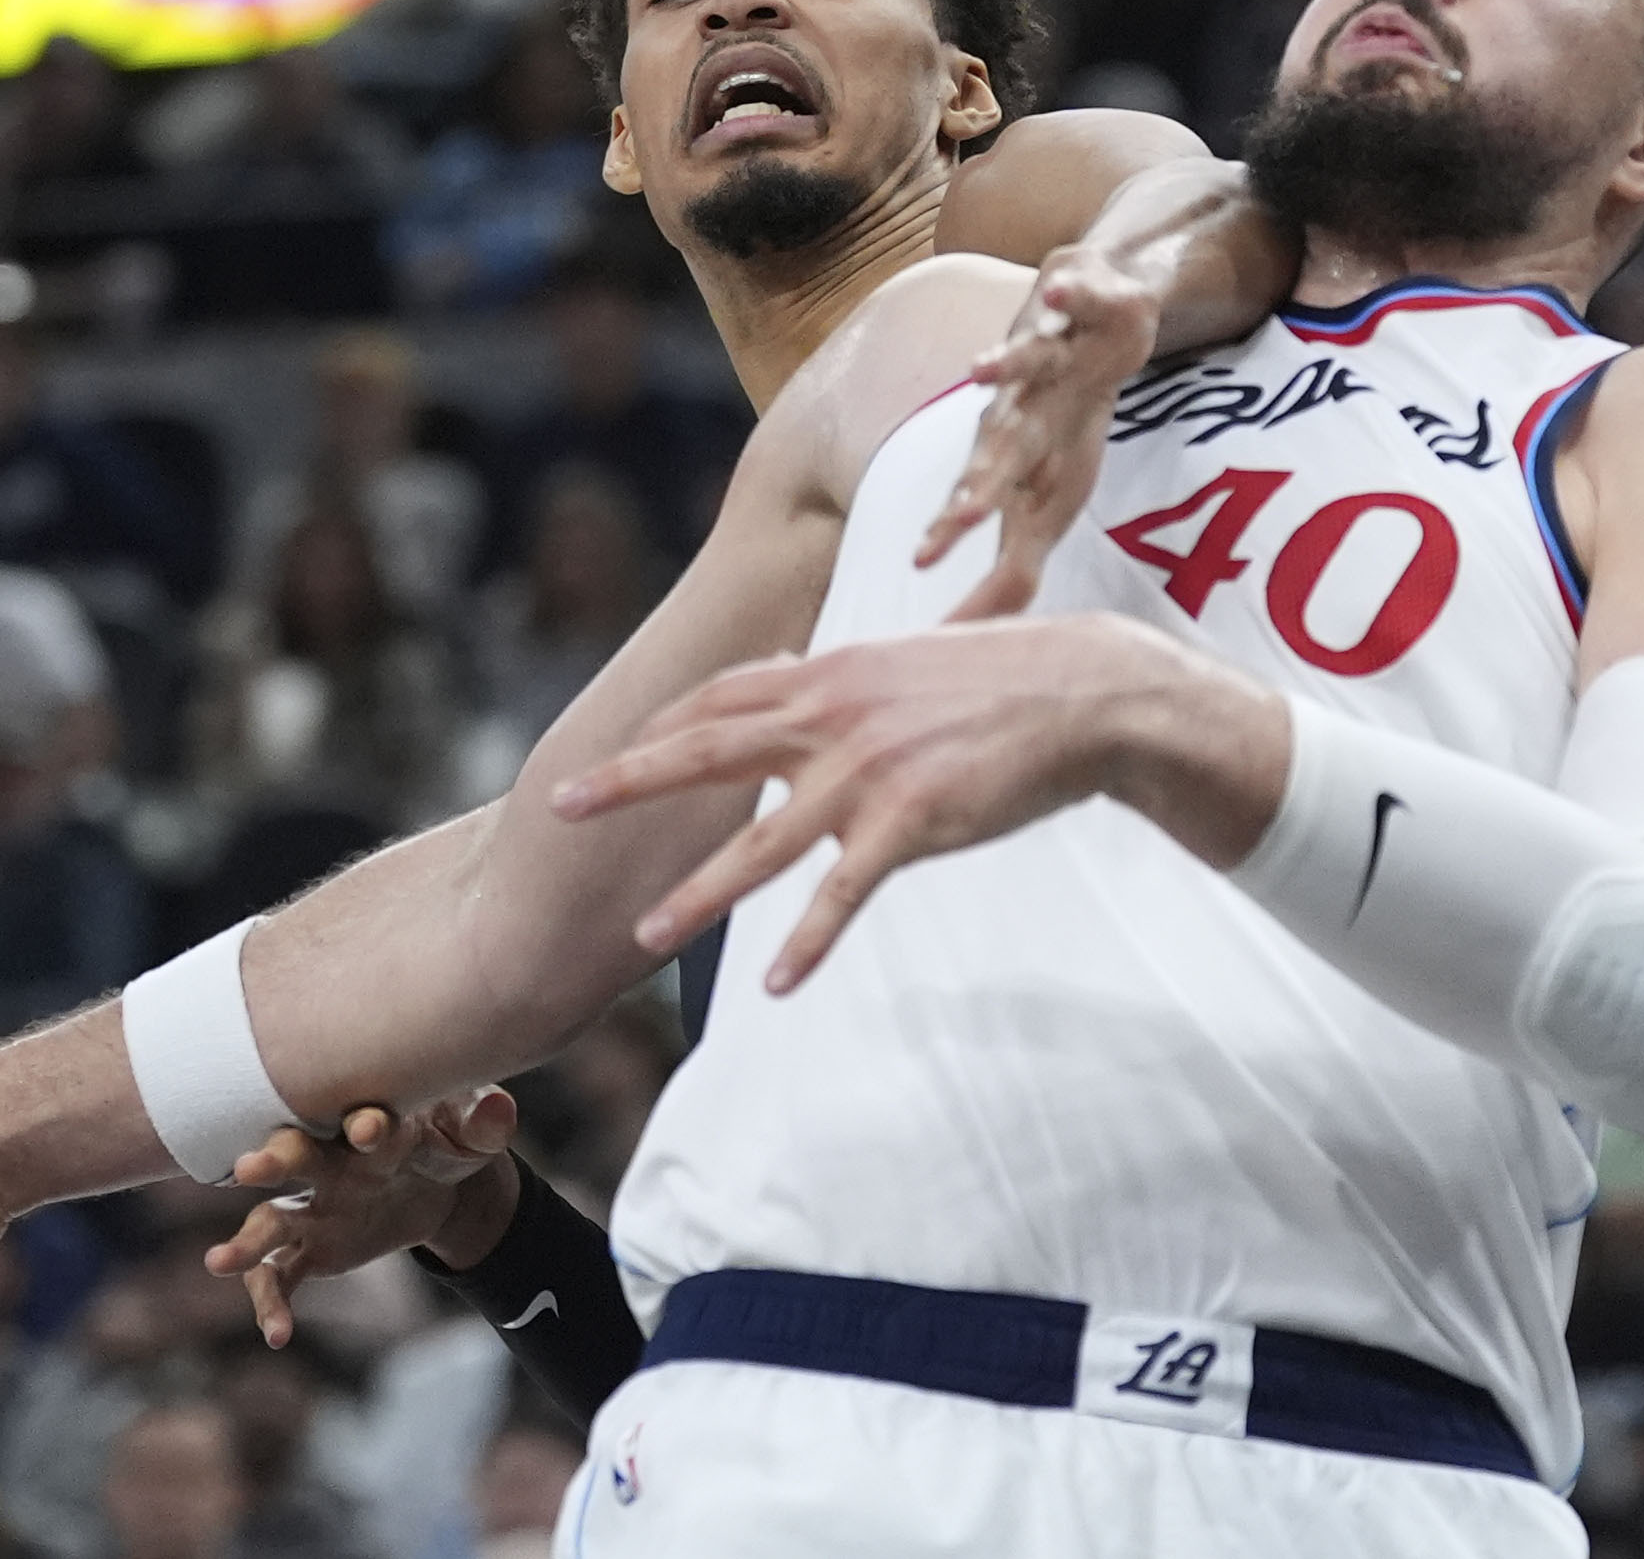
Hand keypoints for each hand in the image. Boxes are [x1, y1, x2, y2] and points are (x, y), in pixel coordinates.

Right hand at [203, 1088, 521, 1347]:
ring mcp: (314, 1209)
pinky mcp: (309, 1250)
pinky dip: (272, 1306)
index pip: (364, 1120)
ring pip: (271, 1221)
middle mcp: (331, 1165)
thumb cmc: (447, 1143)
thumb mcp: (472, 1136)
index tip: (372, 1129)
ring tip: (218, 1263)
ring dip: (246, 1242)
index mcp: (372, 1127)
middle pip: (297, 1158)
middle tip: (251, 1167)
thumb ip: (483, 1123)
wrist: (436, 1183)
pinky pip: (280, 1279)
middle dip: (276, 1161)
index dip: (368, 1125)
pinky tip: (276, 1336)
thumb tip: (502, 1111)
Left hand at [556, 617, 1195, 992]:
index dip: (665, 725)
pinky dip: (809, 942)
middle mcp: (831, 717)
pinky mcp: (909, 822)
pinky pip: (843, 894)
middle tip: (560, 806)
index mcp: (828, 673)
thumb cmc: (1005, 677)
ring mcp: (866, 772)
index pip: (722, 696)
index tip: (617, 750)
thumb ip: (850, 676)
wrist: (1083, 694)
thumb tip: (807, 677)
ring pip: (761, 844)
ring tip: (645, 933)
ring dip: (699, 893)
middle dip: (628, 781)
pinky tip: (779, 984)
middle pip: (706, 750)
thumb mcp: (908, 658)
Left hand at [917, 243, 1164, 621]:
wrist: (1100, 311)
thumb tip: (982, 644)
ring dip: (1006, 367)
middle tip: (949, 520)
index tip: (931, 596)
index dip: (960, 552)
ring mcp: (1051, 358)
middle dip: (977, 485)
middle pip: (997, 452)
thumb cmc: (1064, 418)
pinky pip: (1077, 298)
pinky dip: (1069, 294)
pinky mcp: (1085, 308)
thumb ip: (1015, 567)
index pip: (982, 516)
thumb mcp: (1047, 498)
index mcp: (1015, 463)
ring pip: (1024, 364)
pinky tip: (1054, 290)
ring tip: (980, 369)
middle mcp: (1023, 414)